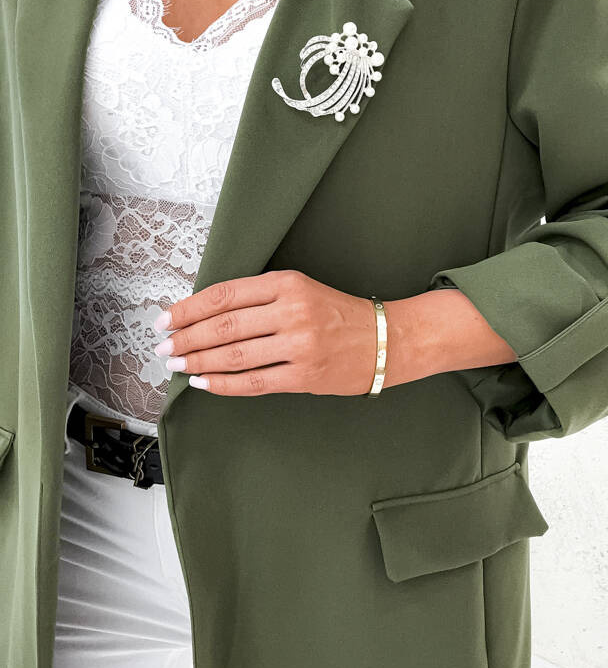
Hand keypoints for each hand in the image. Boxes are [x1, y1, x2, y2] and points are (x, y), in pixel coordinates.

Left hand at [153, 269, 379, 396]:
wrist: (384, 341)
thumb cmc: (337, 314)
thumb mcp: (300, 289)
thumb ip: (259, 298)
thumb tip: (204, 315)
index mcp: (287, 283)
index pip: (225, 295)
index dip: (189, 308)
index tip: (166, 319)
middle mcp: (292, 311)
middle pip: (224, 326)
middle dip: (186, 337)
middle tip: (163, 346)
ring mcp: (299, 345)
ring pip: (234, 354)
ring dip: (199, 362)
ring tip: (176, 364)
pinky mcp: (304, 375)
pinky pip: (254, 382)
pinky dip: (224, 384)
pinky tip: (204, 383)